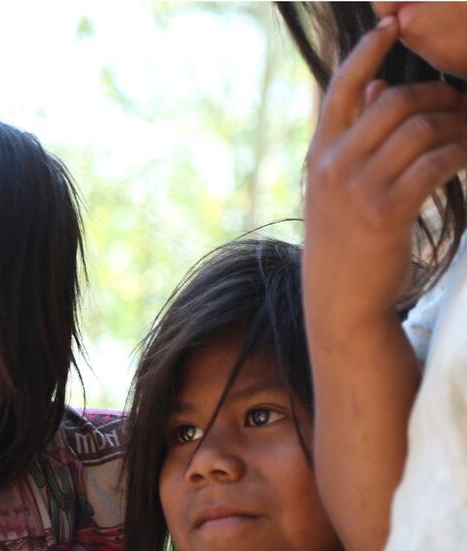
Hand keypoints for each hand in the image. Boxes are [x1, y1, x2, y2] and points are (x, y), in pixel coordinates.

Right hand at [304, 15, 466, 328]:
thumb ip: (355, 137)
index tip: (392, 24)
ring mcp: (358, 189)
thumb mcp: (337, 186)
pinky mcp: (388, 212)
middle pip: (395, 102)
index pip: (341, 87)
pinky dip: (458, 155)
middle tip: (460, 106)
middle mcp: (333, 166)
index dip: (367, 49)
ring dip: (455, 126)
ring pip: (420, 130)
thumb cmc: (345, 241)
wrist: (341, 302)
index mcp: (319, 155)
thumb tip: (381, 86)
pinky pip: (435, 164)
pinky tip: (465, 158)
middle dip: (438, 97)